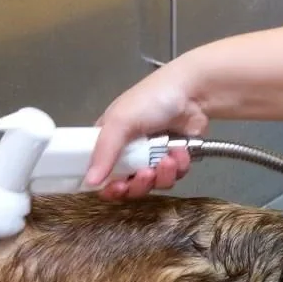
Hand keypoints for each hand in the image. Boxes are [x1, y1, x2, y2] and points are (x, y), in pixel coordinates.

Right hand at [86, 61, 206, 198]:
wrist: (193, 94)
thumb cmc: (151, 101)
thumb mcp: (121, 121)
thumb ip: (104, 152)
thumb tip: (89, 182)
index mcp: (110, 141)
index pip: (103, 174)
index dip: (109, 186)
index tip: (118, 187)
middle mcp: (130, 153)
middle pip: (130, 186)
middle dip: (140, 183)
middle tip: (147, 173)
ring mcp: (153, 158)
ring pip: (154, 185)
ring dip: (162, 175)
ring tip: (169, 158)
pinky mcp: (175, 161)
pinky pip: (174, 178)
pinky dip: (179, 167)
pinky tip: (181, 151)